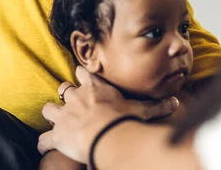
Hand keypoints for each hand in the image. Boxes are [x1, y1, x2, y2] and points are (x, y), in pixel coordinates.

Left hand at [38, 67, 178, 162]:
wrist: (105, 134)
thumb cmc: (122, 118)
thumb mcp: (142, 110)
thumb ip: (157, 105)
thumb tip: (176, 101)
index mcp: (93, 87)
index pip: (82, 73)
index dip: (81, 76)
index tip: (82, 77)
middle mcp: (75, 97)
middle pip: (63, 88)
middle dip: (65, 94)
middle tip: (71, 103)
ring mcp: (63, 115)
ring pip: (48, 109)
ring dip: (51, 115)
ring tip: (55, 121)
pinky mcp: (56, 134)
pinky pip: (44, 138)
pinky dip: (44, 143)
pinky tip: (45, 147)